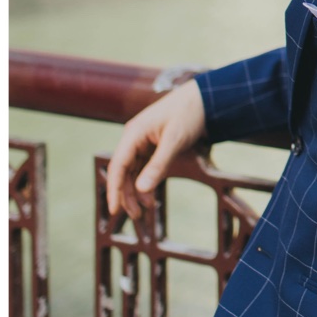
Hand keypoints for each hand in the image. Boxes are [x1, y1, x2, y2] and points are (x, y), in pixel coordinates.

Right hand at [105, 78, 207, 220]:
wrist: (202, 100)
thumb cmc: (187, 115)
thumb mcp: (174, 141)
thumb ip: (158, 165)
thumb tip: (141, 190)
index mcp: (133, 133)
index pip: (118, 165)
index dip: (114, 188)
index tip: (114, 209)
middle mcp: (134, 138)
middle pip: (123, 171)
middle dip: (126, 194)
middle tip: (136, 216)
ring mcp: (142, 143)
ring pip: (132, 172)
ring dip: (136, 191)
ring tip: (145, 210)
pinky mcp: (152, 146)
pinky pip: (143, 168)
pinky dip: (146, 183)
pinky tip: (151, 198)